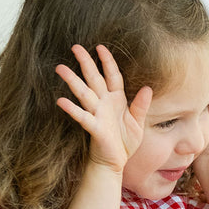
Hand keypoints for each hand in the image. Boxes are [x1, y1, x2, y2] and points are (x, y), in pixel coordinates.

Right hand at [55, 44, 152, 172]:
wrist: (115, 162)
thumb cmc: (125, 142)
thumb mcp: (138, 123)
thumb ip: (141, 106)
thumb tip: (148, 88)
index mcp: (117, 100)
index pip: (112, 76)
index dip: (107, 62)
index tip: (100, 47)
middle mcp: (105, 104)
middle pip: (94, 79)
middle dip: (86, 63)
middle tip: (75, 47)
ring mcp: (98, 114)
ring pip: (84, 93)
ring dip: (73, 81)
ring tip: (61, 68)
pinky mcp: (94, 128)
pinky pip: (82, 117)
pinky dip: (72, 109)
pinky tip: (61, 101)